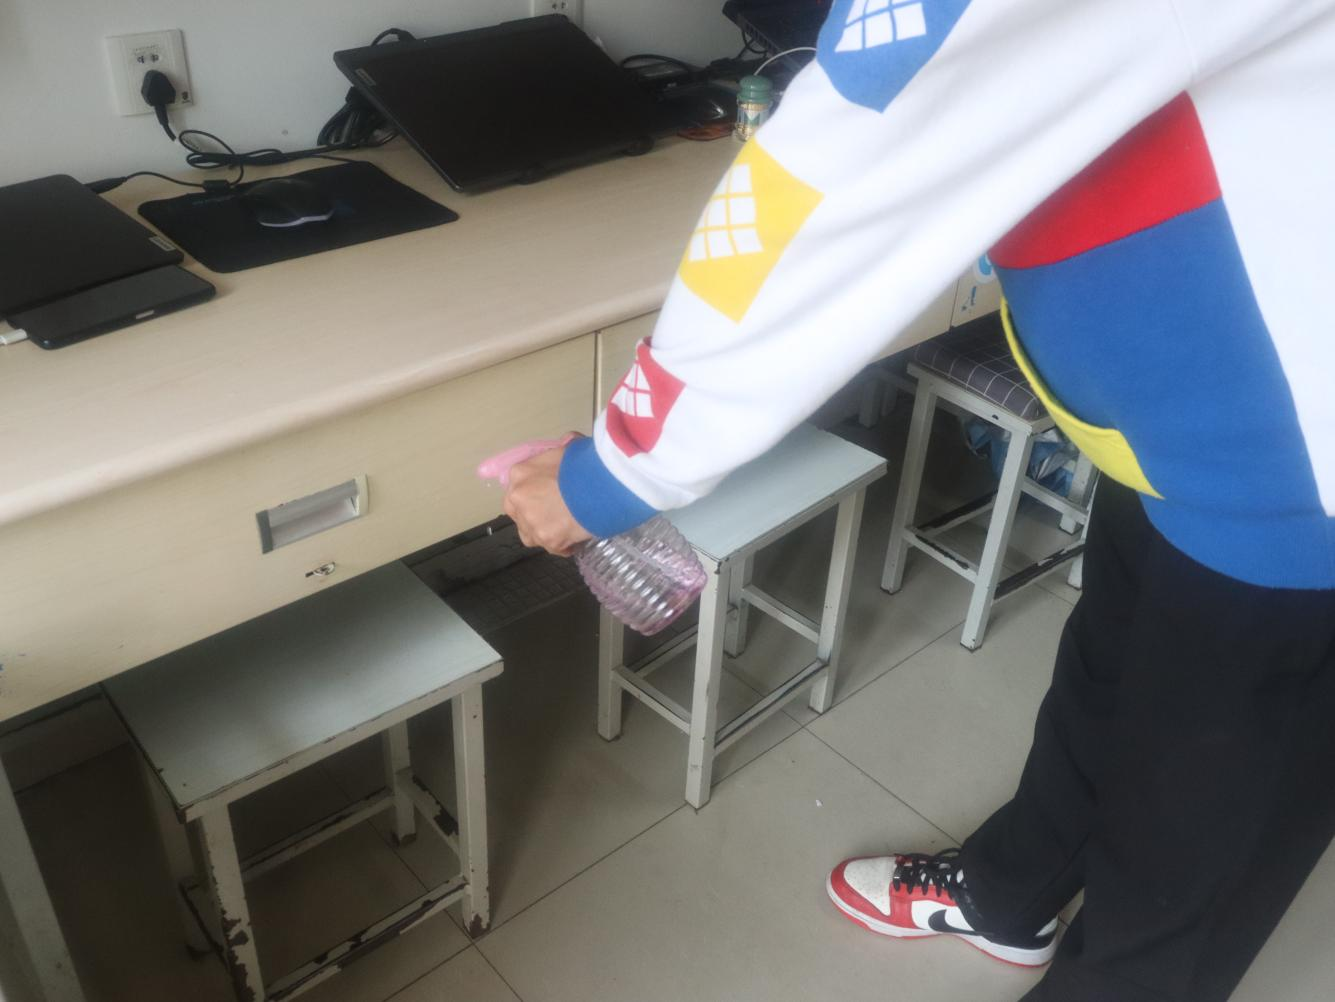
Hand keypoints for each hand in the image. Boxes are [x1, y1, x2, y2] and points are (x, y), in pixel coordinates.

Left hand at [503, 432, 592, 555]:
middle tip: (555, 513)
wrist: (600, 485)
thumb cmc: (584, 462)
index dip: (534, 492)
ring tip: (566, 527)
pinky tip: (576, 538)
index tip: (549, 495)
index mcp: (520, 473)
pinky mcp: (547, 540)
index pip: (518, 486)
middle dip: (533, 514)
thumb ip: (561, 452)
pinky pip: (554, 547)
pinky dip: (564, 545)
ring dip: (545, 531)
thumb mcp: (569, 447)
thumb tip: (568, 445)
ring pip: (531, 533)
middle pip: (518, 511)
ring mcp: (531, 522)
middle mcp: (517, 498)